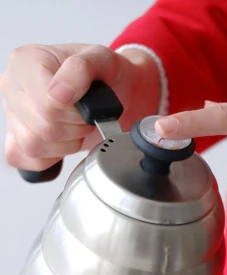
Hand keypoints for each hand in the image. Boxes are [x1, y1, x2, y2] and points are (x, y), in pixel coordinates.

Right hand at [1, 44, 159, 172]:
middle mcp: (12, 88)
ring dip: (66, 143)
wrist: (111, 90)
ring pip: (35, 146)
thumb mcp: (101, 58)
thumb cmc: (102, 75)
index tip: (87, 105)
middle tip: (86, 116)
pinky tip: (64, 140)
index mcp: (24, 61)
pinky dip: (54, 158)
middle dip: (75, 128)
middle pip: (43, 128)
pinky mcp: (16, 142)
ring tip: (76, 126)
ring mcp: (12, 116)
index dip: (75, 112)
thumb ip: (80, 68)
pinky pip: (31, 161)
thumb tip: (60, 94)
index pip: (47, 104)